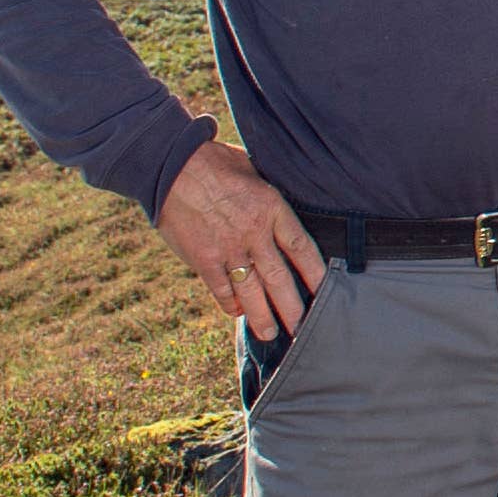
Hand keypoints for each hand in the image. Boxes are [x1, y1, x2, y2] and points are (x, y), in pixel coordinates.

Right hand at [158, 138, 326, 340]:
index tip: (325, 290)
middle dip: (293, 307)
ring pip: (252, 291)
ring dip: (263, 316)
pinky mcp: (203, 258)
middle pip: (280, 278)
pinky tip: (237, 312)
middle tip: (303, 328)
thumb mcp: (253, 172)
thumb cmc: (214, 162)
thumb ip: (267, 197)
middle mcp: (254, 233)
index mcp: (272, 208)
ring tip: (272, 334)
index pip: (301, 247)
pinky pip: (221, 288)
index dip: (315, 272)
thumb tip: (280, 211)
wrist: (172, 164)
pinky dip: (230, 303)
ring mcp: (228, 248)